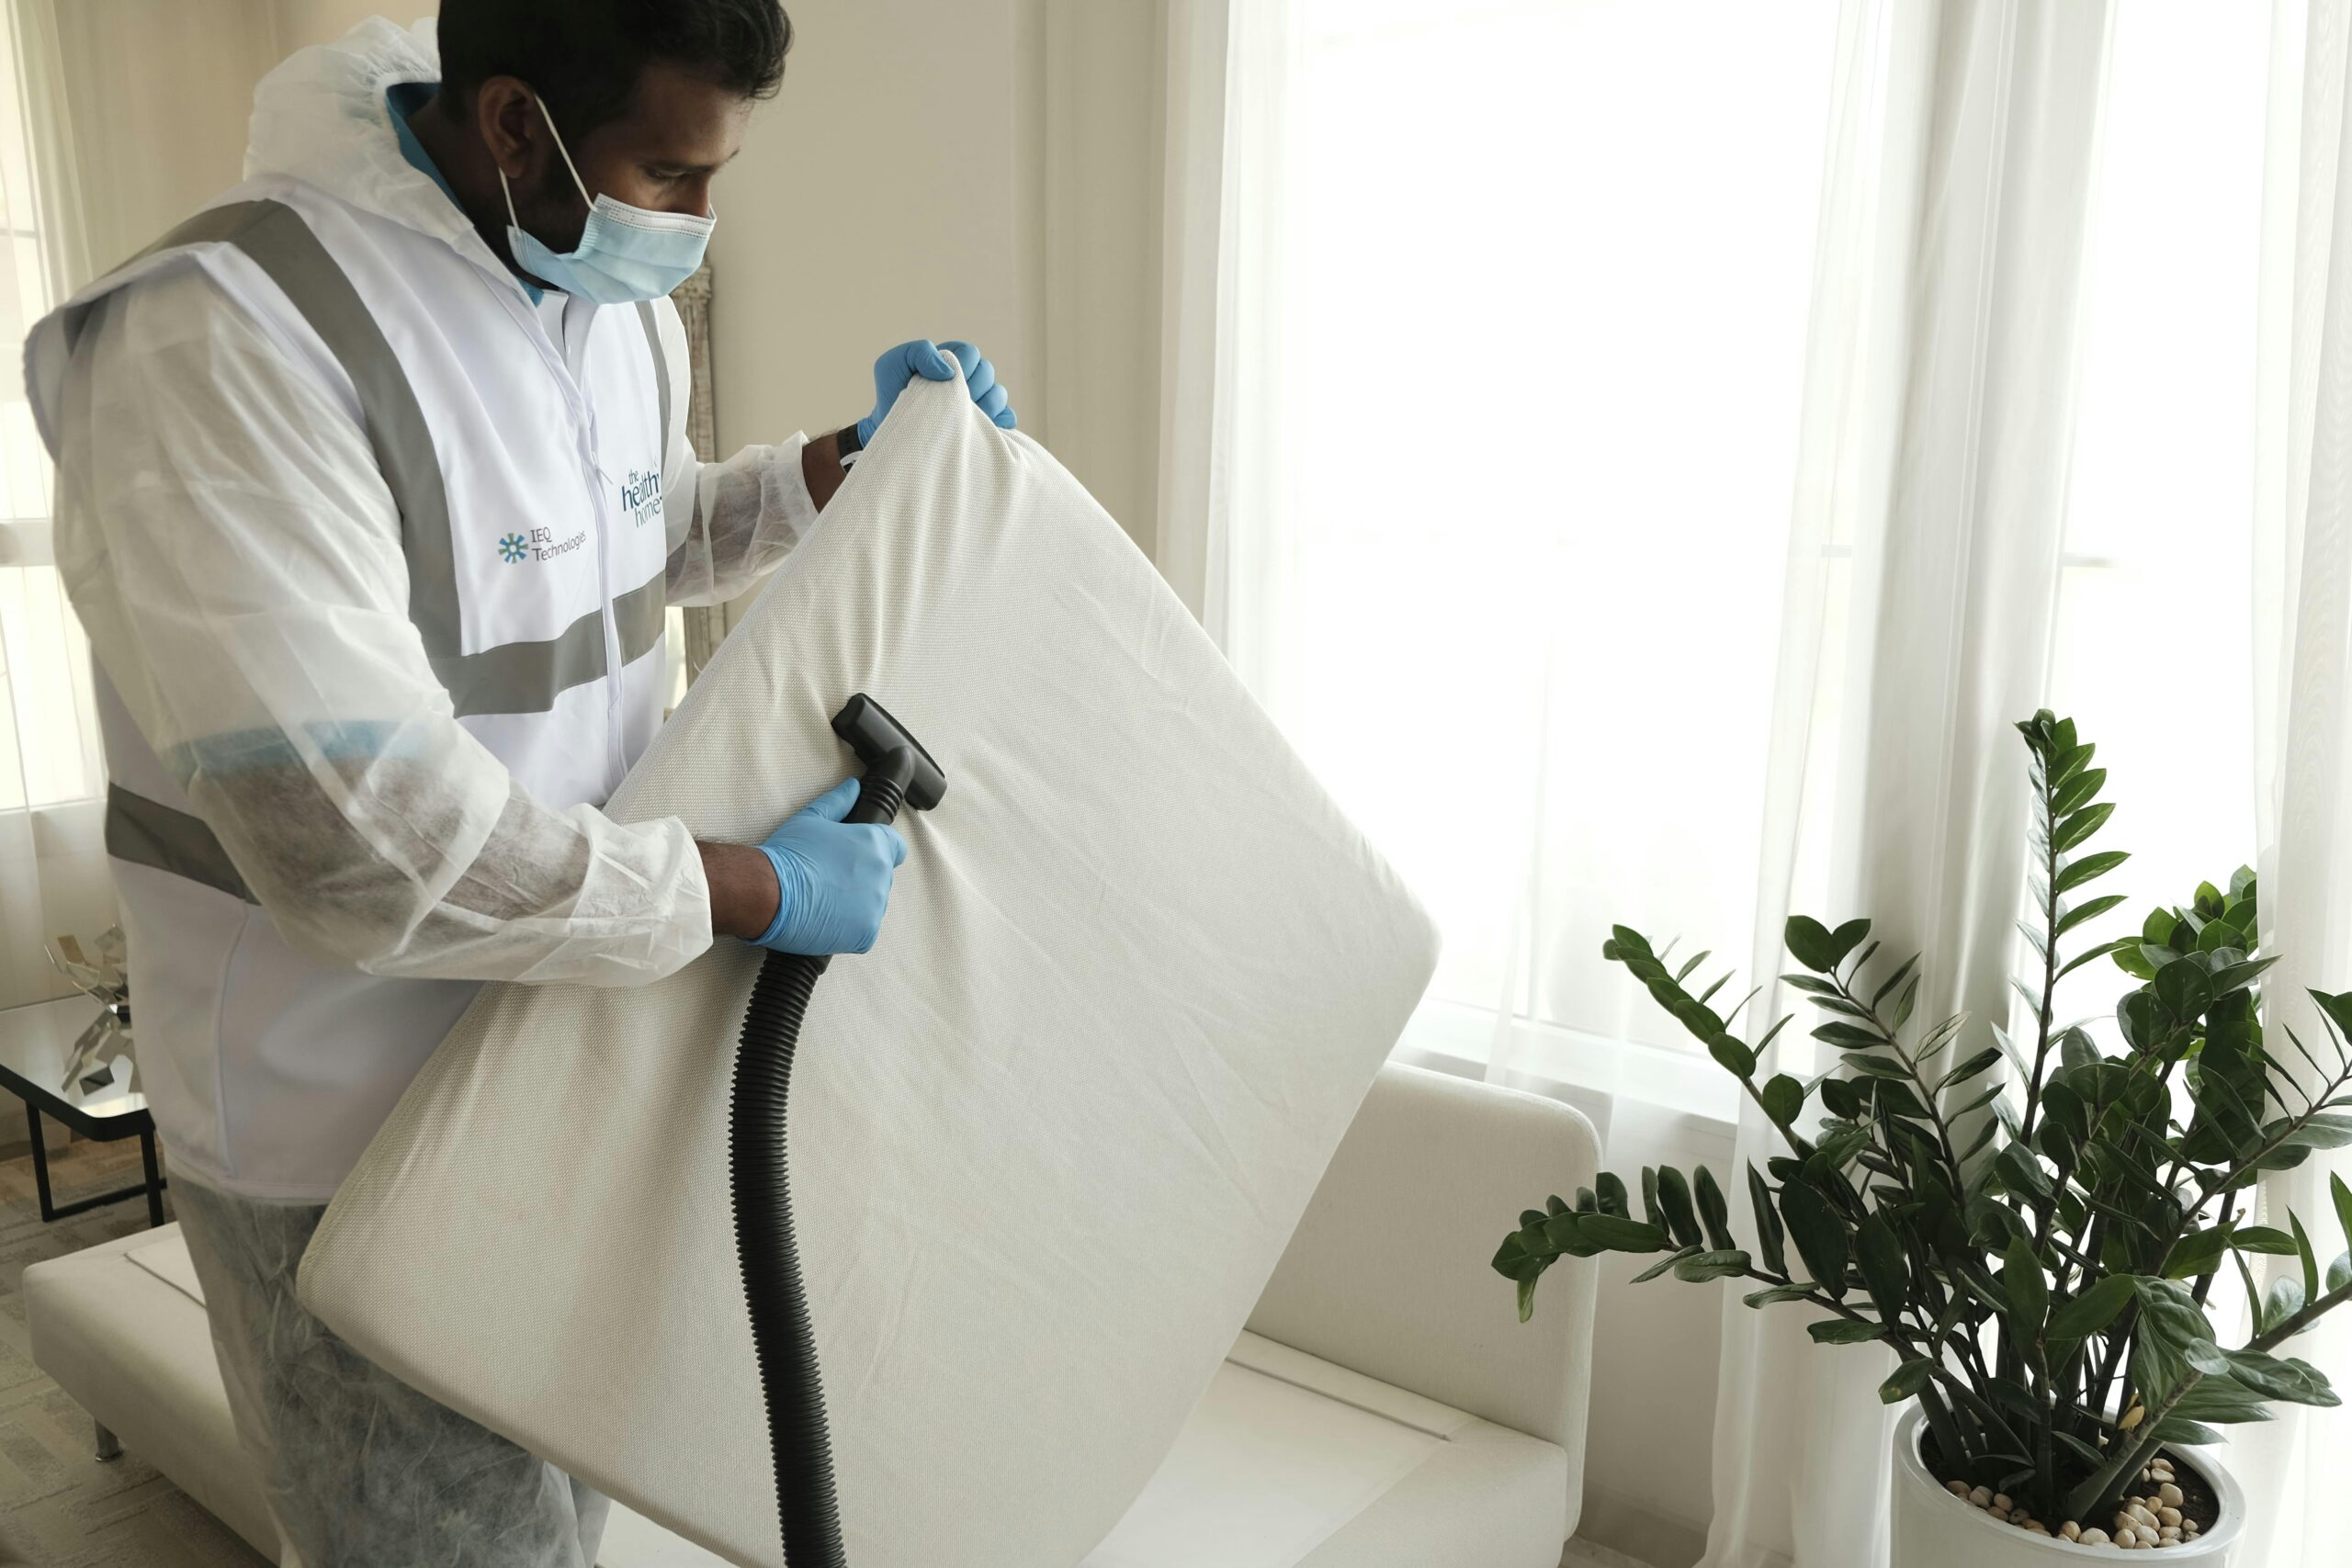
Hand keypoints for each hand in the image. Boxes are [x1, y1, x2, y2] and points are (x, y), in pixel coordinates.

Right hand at [750, 777, 907, 954]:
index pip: (895, 847)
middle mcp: (880, 874)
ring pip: (871, 906)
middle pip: (880, 878)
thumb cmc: (787, 855)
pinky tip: (824, 919)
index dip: (878, 851)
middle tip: (828, 880)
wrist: (766, 891)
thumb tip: (853, 788)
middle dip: (860, 879)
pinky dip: (847, 929)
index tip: (860, 859)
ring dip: (853, 905)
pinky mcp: (865, 933)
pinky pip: (863, 932)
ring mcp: (875, 906)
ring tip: (822, 900)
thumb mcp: (811, 819)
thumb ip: (838, 802)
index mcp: (874, 844)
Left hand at [855, 339, 1018, 445]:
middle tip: (950, 404)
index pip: (970, 352)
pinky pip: (1007, 418)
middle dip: (971, 386)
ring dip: (985, 405)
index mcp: (950, 359)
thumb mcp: (892, 364)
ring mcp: (979, 401)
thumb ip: (918, 352)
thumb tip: (949, 370)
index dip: (961, 365)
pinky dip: (1000, 422)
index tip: (942, 382)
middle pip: (988, 371)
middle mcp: (968, 378)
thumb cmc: (891, 395)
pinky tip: (980, 428)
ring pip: (999, 394)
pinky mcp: (985, 424)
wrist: (891, 431)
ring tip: (961, 418)